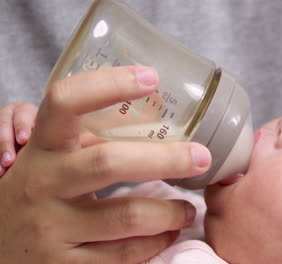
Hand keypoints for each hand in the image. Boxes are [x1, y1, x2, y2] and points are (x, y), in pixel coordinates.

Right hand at [0, 66, 210, 262]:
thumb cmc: (36, 192)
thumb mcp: (48, 160)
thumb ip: (87, 141)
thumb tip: (153, 121)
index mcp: (41, 149)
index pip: (65, 102)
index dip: (108, 84)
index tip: (150, 77)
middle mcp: (43, 184)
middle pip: (110, 162)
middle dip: (166, 158)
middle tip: (202, 156)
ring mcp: (52, 228)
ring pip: (127, 216)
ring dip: (169, 211)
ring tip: (189, 208)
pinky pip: (122, 254)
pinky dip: (155, 242)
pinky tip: (168, 232)